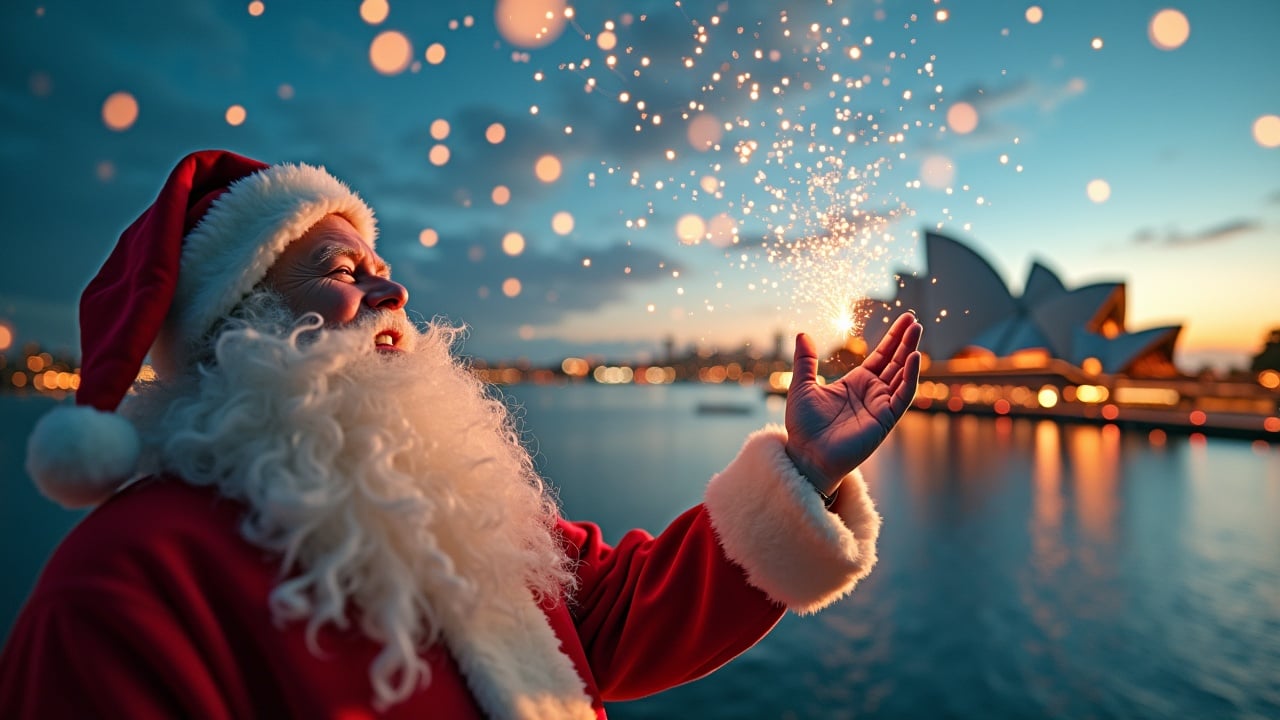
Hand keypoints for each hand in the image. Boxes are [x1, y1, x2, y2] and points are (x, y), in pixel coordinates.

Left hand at [784, 313, 922, 495]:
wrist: (806, 454)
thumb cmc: (803, 426)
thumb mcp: (802, 386)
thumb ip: (805, 361)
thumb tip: (802, 334)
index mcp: (856, 383)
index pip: (881, 356)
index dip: (893, 338)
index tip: (905, 319)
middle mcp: (872, 393)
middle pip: (896, 362)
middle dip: (906, 341)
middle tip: (915, 320)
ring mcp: (880, 406)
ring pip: (902, 375)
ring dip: (911, 353)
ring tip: (917, 331)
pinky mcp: (885, 419)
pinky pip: (902, 395)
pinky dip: (910, 378)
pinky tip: (914, 358)